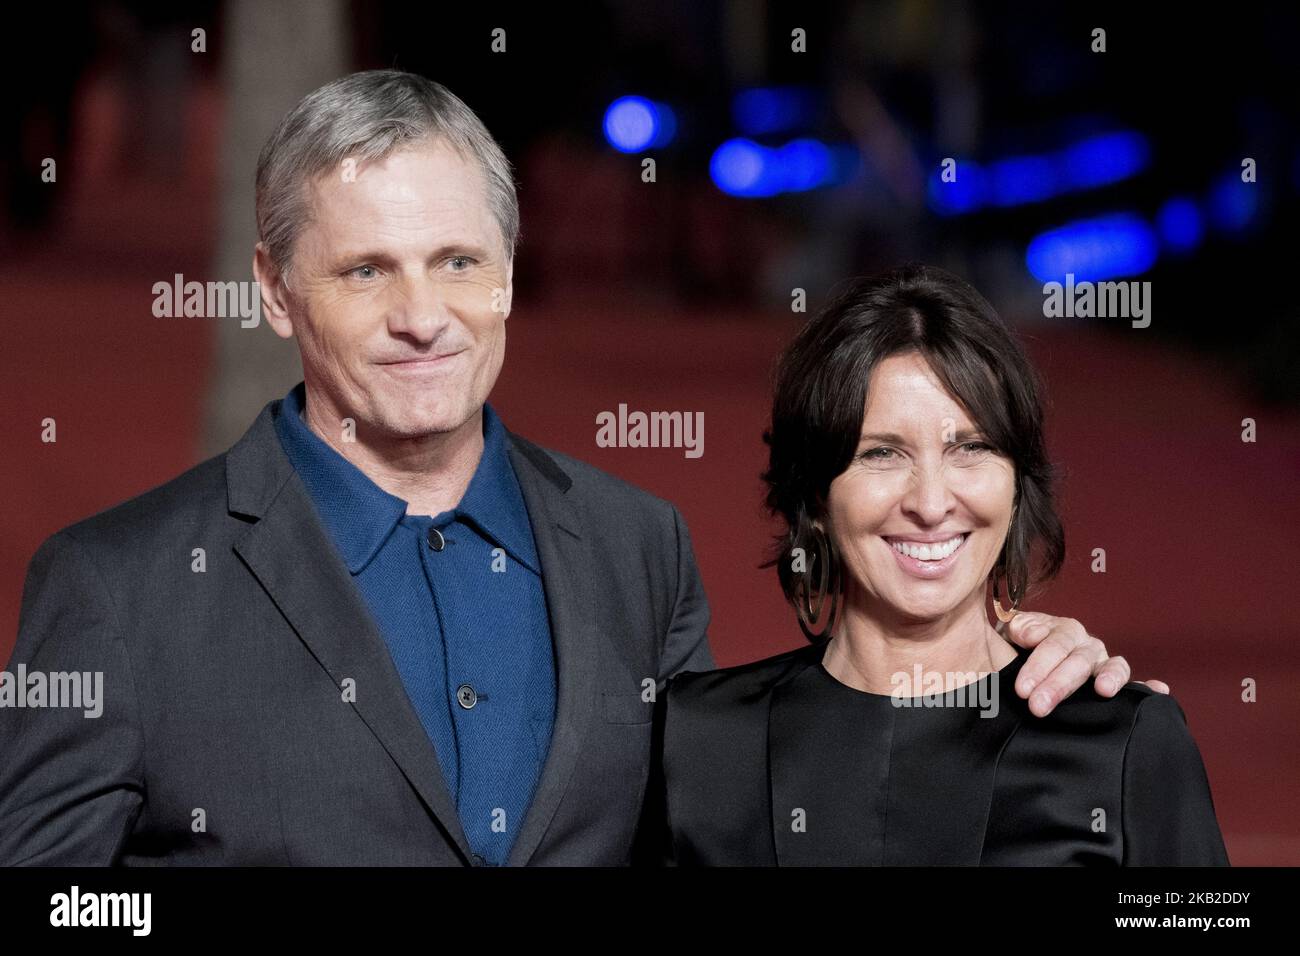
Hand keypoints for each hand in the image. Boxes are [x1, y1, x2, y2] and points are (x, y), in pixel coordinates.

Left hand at [1002, 611, 1169, 716]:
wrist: (1019, 656)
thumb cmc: (1015, 648)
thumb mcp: (1010, 635)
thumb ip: (1019, 629)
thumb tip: (1032, 635)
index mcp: (1063, 631)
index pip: (1054, 645)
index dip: (1038, 666)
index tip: (1022, 689)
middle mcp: (1087, 645)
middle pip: (1078, 661)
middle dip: (1058, 684)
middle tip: (1038, 706)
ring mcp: (1104, 664)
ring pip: (1112, 667)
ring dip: (1109, 679)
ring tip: (1104, 691)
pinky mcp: (1114, 683)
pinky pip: (1135, 684)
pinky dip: (1148, 687)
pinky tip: (1159, 691)